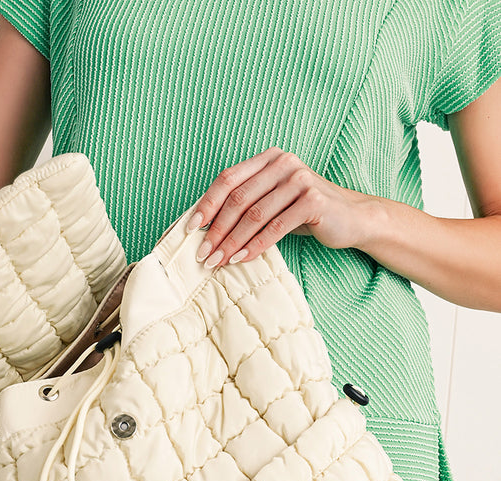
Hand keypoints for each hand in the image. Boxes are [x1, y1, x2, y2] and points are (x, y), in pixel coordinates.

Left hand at [186, 146, 377, 268]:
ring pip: (255, 215)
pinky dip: (256, 246)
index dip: (206, 204)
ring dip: (232, 242)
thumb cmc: (305, 213)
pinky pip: (276, 227)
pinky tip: (242, 259)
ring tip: (217, 261)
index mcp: (269, 159)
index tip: (189, 229)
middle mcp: (283, 163)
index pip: (228, 179)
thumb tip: (206, 227)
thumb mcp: (273, 202)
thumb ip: (247, 204)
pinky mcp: (313, 201)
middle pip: (238, 198)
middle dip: (216, 229)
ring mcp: (300, 179)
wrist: (351, 218)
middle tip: (202, 254)